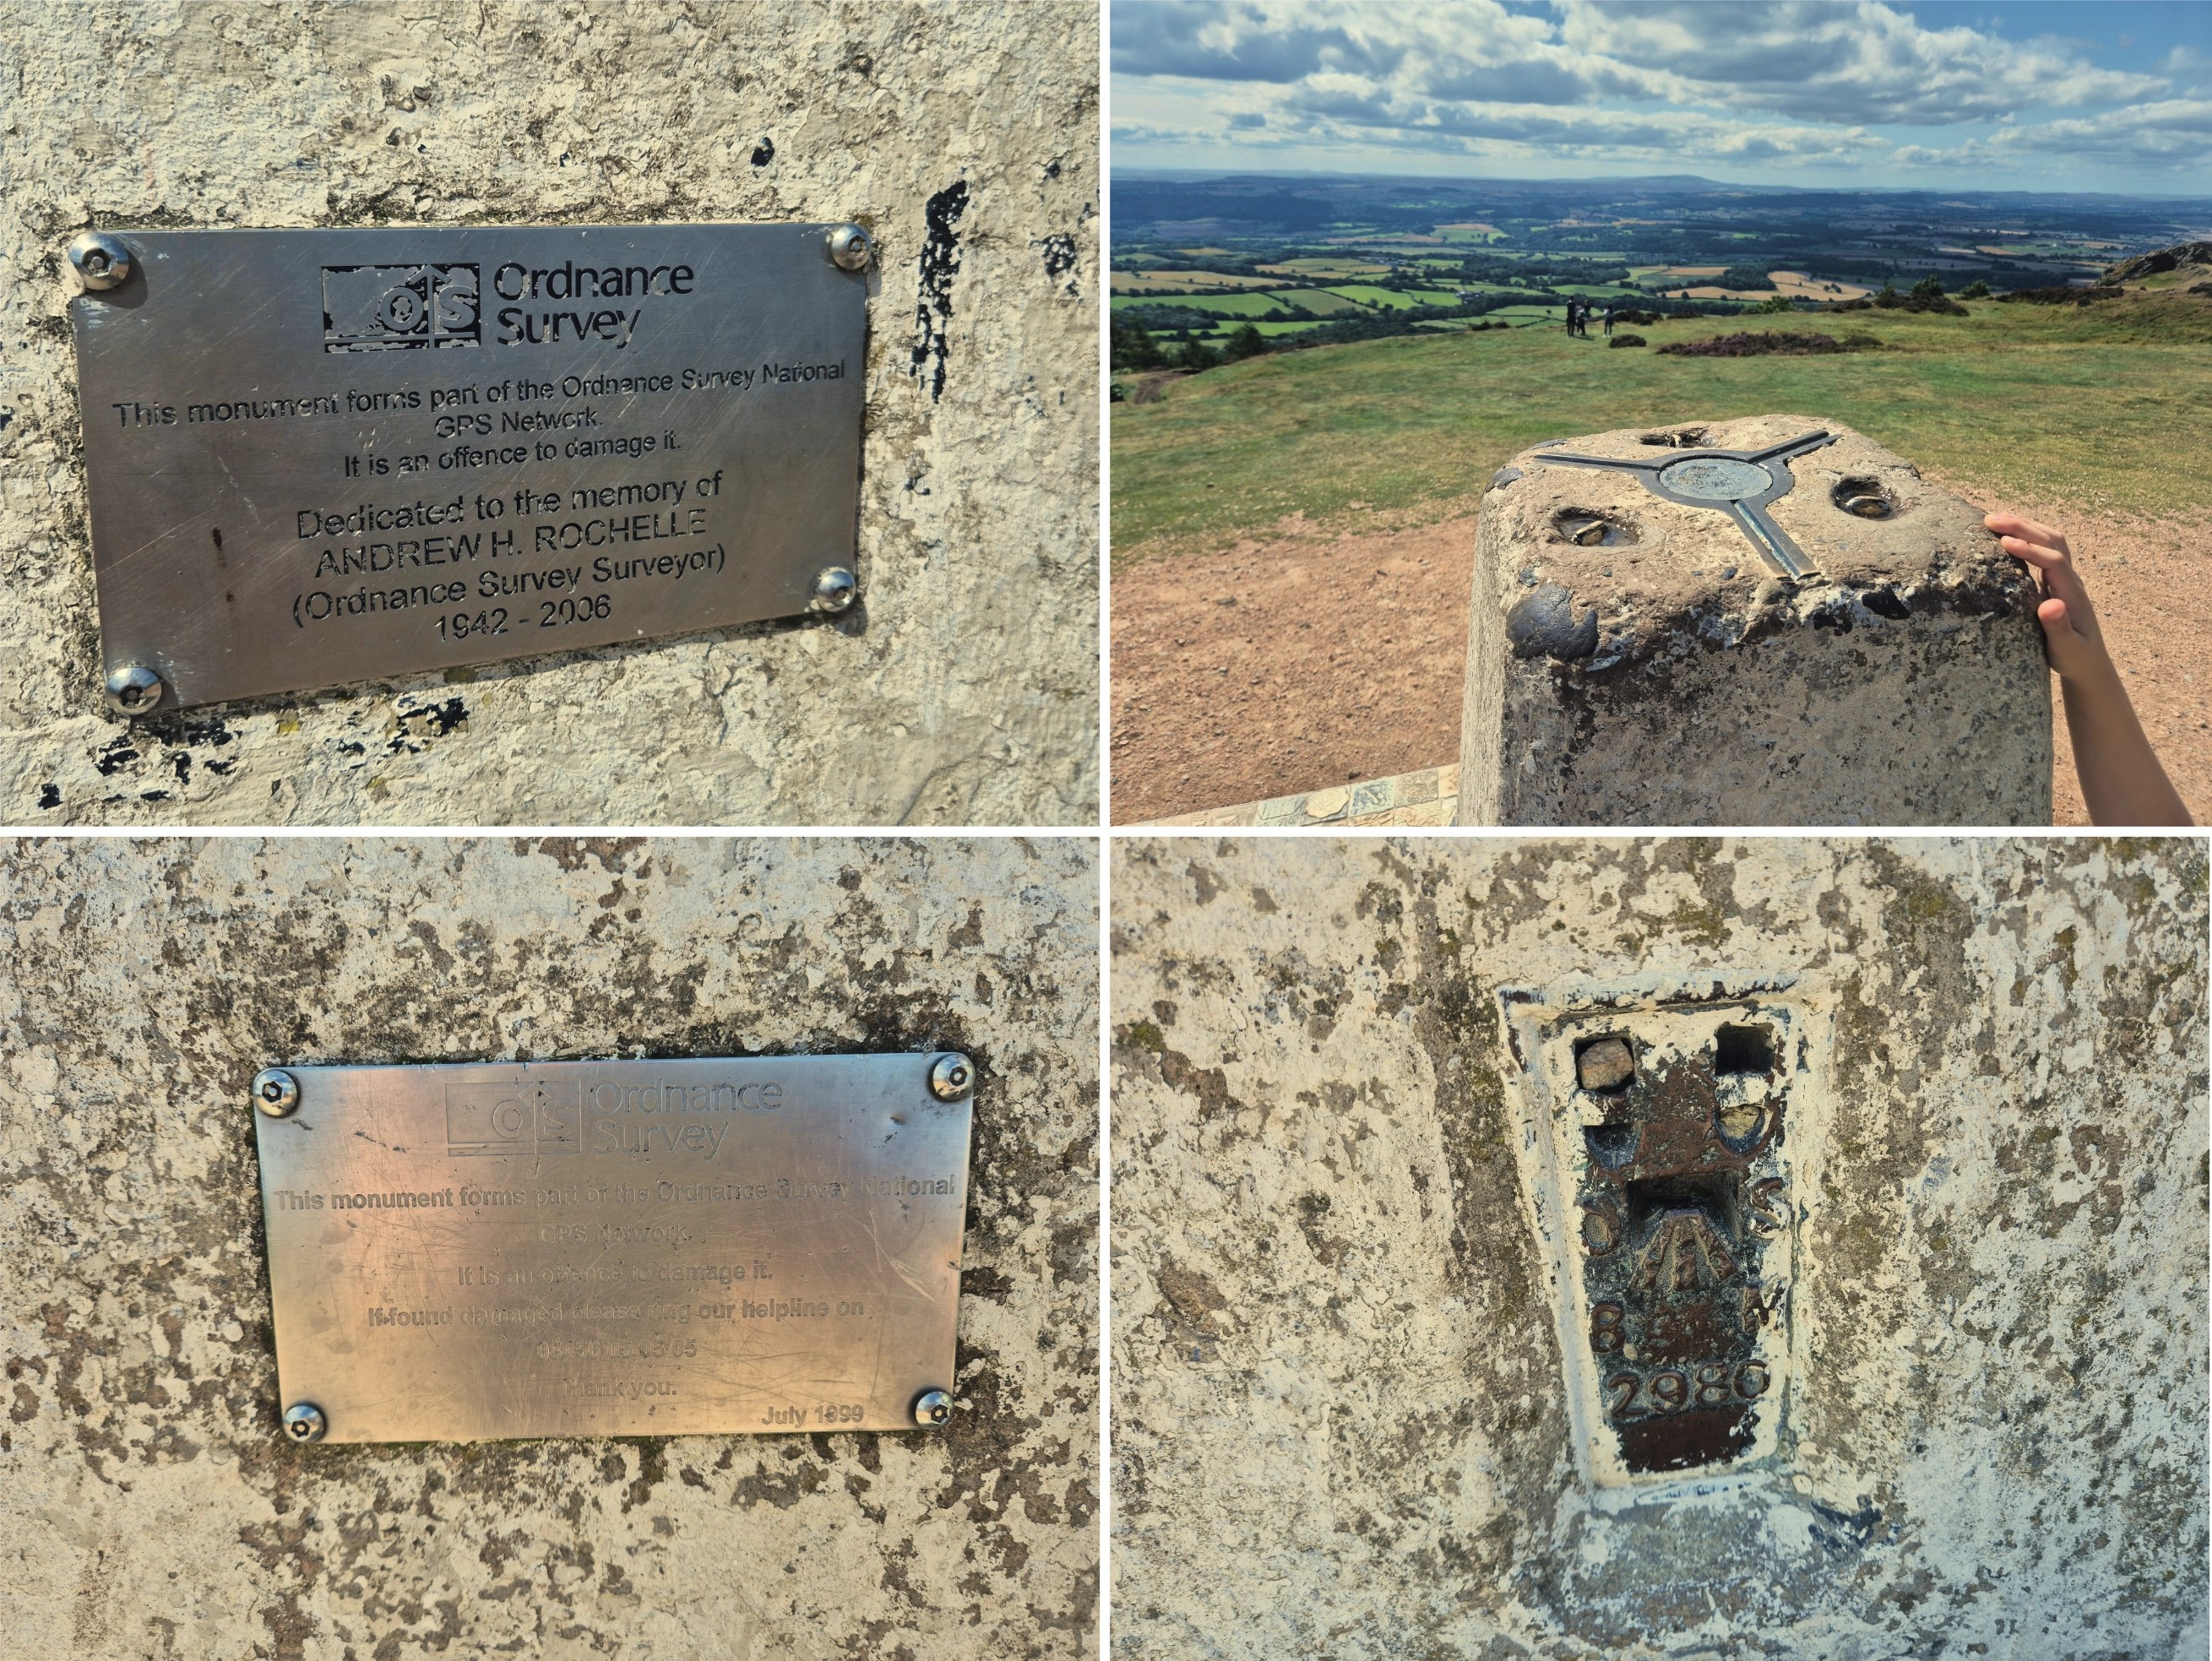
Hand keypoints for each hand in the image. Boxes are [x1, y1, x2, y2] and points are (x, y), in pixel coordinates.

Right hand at [1985, 512, 2109, 683]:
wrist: (2088, 661)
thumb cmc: (2074, 657)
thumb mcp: (2066, 647)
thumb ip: (2058, 626)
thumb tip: (2052, 603)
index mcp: (2072, 593)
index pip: (2054, 560)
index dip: (2030, 549)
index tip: (2004, 542)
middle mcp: (2070, 579)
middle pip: (2052, 542)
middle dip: (2024, 527)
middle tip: (1991, 519)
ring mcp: (2065, 577)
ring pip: (2050, 541)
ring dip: (2025, 526)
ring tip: (1995, 519)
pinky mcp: (2056, 580)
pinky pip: (2044, 549)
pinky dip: (2027, 536)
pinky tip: (2008, 535)